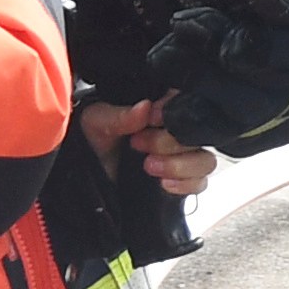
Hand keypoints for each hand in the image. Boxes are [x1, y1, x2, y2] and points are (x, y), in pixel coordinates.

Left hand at [80, 95, 216, 197]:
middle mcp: (174, 131)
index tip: (151, 119)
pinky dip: (185, 183)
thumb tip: (144, 107)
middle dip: (168, 142)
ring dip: (179, 165)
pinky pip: (201, 182)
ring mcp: (181, 157)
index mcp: (157, 110)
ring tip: (149, 167)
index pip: (185, 104)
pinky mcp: (183, 181)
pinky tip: (163, 184)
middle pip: (198, 134)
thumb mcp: (95, 122)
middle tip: (138, 145)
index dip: (172, 113)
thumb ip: (119, 116)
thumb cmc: (90, 144)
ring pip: (205, 160)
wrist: (83, 181)